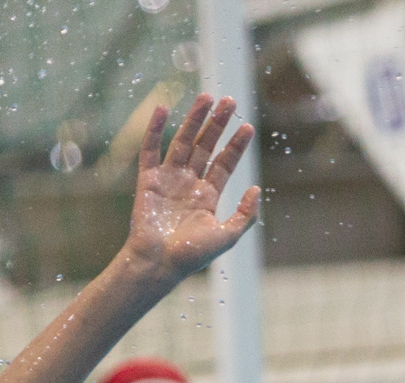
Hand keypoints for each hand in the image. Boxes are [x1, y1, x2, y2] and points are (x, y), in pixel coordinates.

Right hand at [121, 94, 260, 287]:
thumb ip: (245, 214)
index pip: (224, 163)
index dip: (235, 145)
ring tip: (206, 96)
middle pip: (205, 146)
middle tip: (229, 99)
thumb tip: (256, 188)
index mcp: (207, 196)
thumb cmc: (192, 254)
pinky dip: (155, 129)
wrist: (158, 263)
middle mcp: (189, 184)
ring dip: (194, 119)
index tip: (247, 126)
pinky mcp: (148, 180)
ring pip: (182, 142)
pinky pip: (151, 149)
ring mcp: (168, 179)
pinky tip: (163, 108)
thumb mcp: (227, 236)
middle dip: (217, 124)